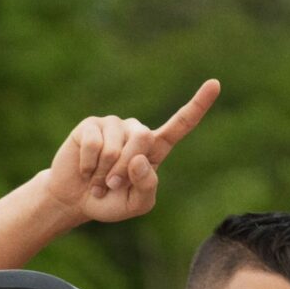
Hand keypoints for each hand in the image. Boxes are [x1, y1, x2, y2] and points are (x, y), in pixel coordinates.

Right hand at [42, 79, 219, 225]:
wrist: (74, 200)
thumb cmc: (110, 201)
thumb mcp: (137, 203)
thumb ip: (147, 185)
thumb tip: (139, 158)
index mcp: (155, 149)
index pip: (181, 125)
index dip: (198, 105)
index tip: (214, 84)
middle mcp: (137, 132)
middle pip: (144, 139)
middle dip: (126, 169)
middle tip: (113, 185)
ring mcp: (113, 125)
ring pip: (116, 148)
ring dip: (104, 173)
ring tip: (97, 181)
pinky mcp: (90, 125)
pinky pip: (94, 145)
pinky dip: (88, 167)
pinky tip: (84, 171)